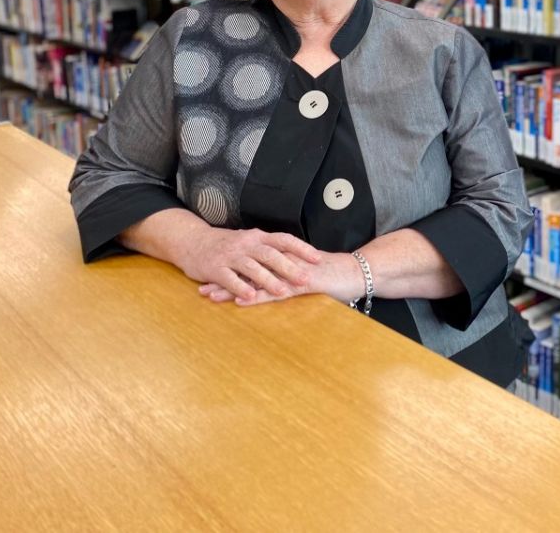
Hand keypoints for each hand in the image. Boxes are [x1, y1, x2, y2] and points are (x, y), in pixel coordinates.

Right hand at [176, 226, 322, 305]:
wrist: (192, 242)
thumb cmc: (226, 244)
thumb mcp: (249, 241)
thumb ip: (269, 248)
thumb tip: (298, 257)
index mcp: (257, 237)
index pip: (284, 239)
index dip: (301, 248)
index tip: (318, 258)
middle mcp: (245, 244)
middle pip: (270, 254)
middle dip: (289, 267)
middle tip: (305, 279)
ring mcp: (230, 256)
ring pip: (252, 267)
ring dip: (268, 280)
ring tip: (282, 292)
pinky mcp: (215, 268)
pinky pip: (229, 278)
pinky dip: (241, 288)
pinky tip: (251, 296)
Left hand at [197, 248, 365, 307]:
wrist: (359, 272)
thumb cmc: (336, 275)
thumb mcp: (308, 272)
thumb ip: (291, 273)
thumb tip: (276, 278)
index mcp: (285, 257)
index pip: (251, 261)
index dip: (230, 267)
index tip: (210, 273)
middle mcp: (284, 262)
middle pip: (246, 268)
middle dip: (223, 277)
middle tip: (200, 284)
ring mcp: (292, 272)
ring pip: (255, 279)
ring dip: (231, 287)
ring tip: (210, 295)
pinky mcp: (302, 284)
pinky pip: (275, 291)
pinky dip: (256, 296)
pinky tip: (240, 301)